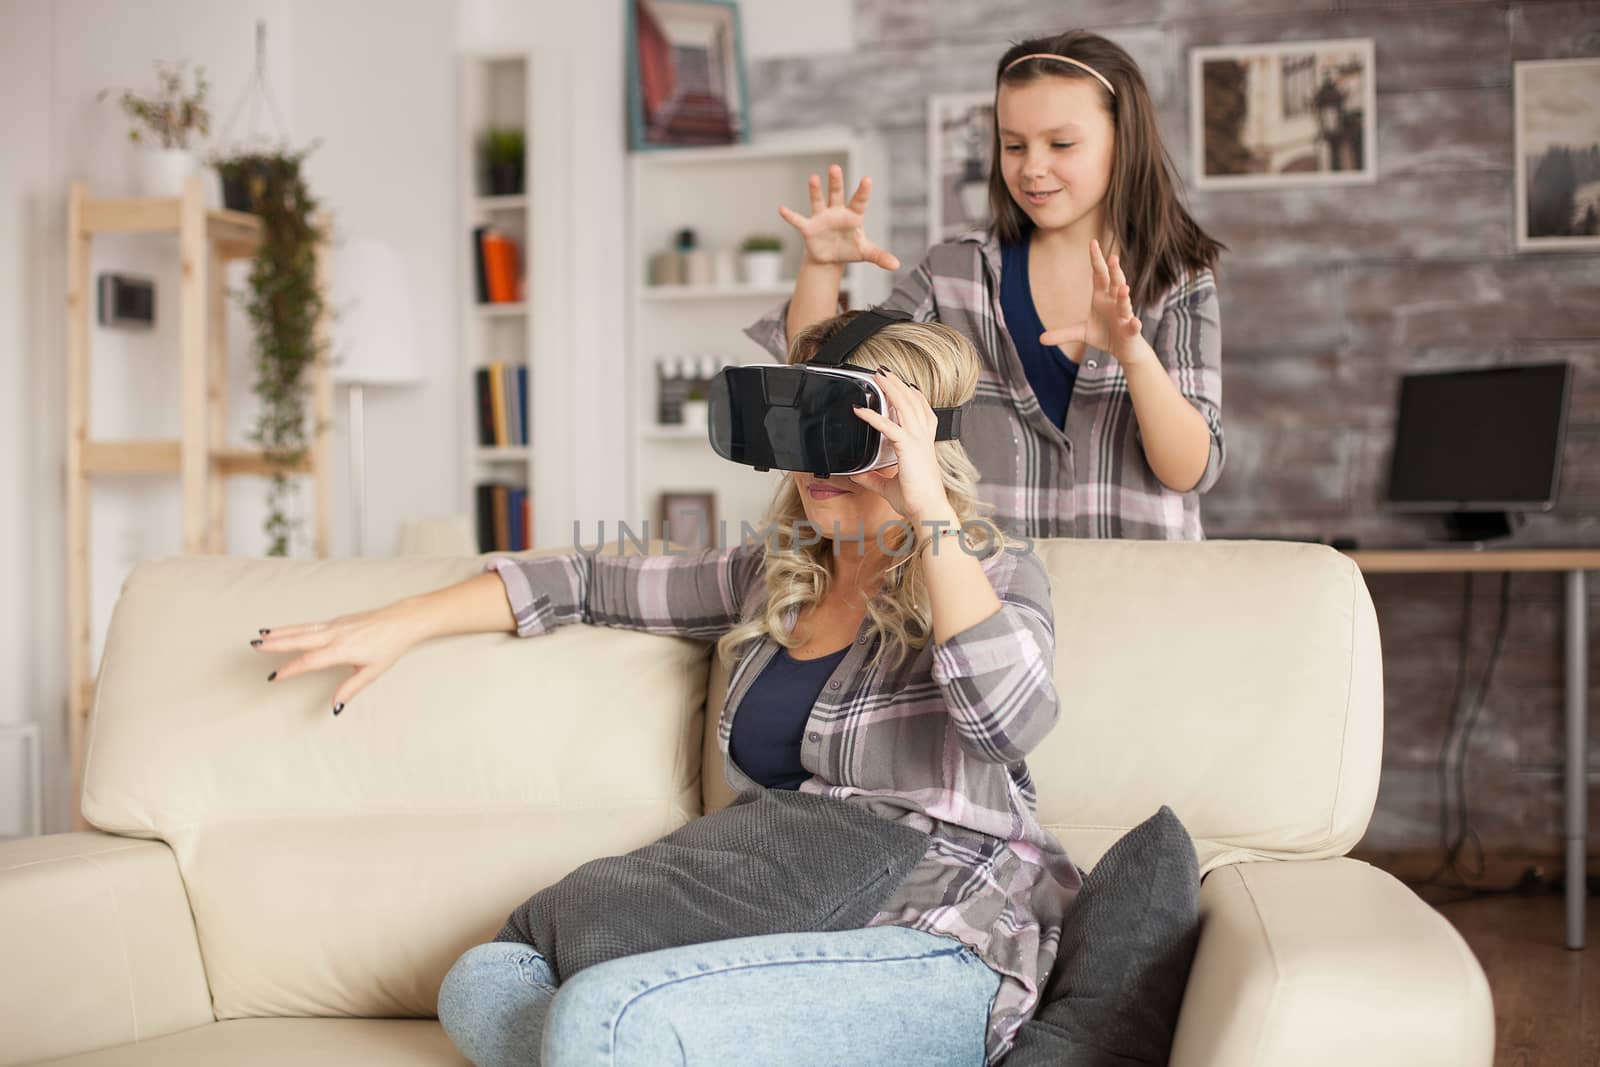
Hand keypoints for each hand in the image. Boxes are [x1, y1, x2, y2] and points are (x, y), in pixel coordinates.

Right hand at [250, 602, 428, 713]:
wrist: (402, 621)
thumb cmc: (390, 646)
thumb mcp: (373, 672)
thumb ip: (351, 688)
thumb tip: (335, 706)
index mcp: (343, 649)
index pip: (311, 661)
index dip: (291, 669)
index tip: (274, 676)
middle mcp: (335, 635)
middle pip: (300, 640)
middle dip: (277, 644)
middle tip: (256, 647)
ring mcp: (335, 625)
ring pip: (302, 630)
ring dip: (280, 633)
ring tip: (260, 636)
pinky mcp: (336, 621)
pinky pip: (309, 625)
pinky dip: (293, 627)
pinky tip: (282, 630)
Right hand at [778, 164, 900, 271]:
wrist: (831, 257)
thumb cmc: (850, 249)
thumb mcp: (865, 253)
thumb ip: (880, 256)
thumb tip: (896, 265)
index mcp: (853, 216)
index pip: (859, 201)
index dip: (863, 191)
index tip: (867, 179)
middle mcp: (837, 212)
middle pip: (837, 194)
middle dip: (836, 182)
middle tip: (835, 168)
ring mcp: (822, 218)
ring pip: (818, 201)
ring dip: (815, 191)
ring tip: (813, 178)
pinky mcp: (809, 228)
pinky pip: (798, 221)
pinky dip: (790, 216)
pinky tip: (782, 209)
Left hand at [847, 368, 952, 524]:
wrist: (927, 510)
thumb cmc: (915, 500)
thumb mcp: (888, 486)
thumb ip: (872, 477)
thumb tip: (856, 473)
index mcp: (925, 444)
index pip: (923, 412)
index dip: (914, 396)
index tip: (904, 385)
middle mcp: (924, 438)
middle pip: (913, 401)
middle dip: (898, 385)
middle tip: (884, 372)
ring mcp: (918, 441)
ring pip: (904, 405)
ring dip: (890, 389)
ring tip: (878, 376)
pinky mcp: (908, 447)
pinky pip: (888, 426)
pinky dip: (872, 416)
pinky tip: (859, 411)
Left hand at [1039, 239, 1149, 366]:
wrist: (1123, 350)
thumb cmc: (1104, 334)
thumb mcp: (1081, 334)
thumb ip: (1062, 334)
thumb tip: (1040, 339)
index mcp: (1102, 297)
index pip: (1099, 275)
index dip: (1096, 260)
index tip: (1093, 243)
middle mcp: (1114, 302)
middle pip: (1114, 283)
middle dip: (1114, 271)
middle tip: (1113, 258)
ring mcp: (1124, 316)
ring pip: (1124, 303)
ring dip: (1124, 297)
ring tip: (1123, 288)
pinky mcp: (1131, 331)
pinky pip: (1133, 327)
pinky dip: (1134, 324)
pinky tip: (1134, 322)